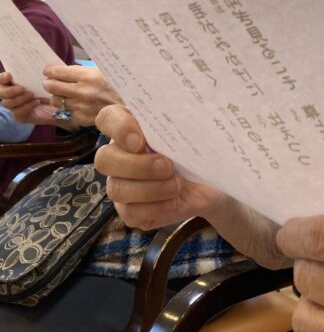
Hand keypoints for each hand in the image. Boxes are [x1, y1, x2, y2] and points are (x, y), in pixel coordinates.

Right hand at [0, 71, 72, 127]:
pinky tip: (37, 102)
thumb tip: (42, 65)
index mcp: (15, 82)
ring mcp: (15, 106)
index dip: (2, 78)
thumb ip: (42, 71)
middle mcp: (12, 94)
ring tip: (33, 95)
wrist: (64, 104)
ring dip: (19, 99)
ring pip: (7, 103)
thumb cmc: (55, 87)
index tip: (9, 75)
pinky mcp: (20, 116)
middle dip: (9, 91)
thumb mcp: (50, 78)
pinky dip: (26, 106)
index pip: (2, 80)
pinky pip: (17, 112)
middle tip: (22, 88)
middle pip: (0, 93)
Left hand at [43, 64, 123, 125]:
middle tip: (51, 82)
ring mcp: (81, 107)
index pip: (56, 72)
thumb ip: (84, 71)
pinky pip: (67, 112)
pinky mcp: (82, 119)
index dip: (49, 70)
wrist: (135, 107)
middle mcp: (82, 92)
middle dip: (49, 83)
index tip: (49, 70)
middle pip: (51, 87)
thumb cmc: (121, 86)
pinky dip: (69, 109)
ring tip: (65, 94)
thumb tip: (64, 70)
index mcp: (88, 76)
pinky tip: (78, 105)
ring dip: (58, 96)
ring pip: (56, 101)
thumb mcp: (105, 71)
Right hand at [94, 104, 224, 229]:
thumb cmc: (196, 151)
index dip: (119, 129)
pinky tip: (173, 202)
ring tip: (177, 185)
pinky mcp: (129, 210)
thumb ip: (178, 123)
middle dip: (137, 165)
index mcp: (130, 127)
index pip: (108, 119)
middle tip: (167, 167)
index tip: (141, 141)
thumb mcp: (191, 133)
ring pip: (117, 188)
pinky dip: (155, 208)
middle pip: (104, 159)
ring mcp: (120, 183)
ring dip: (151, 189)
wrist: (210, 184)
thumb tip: (181, 118)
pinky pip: (130, 212)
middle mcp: (118, 154)